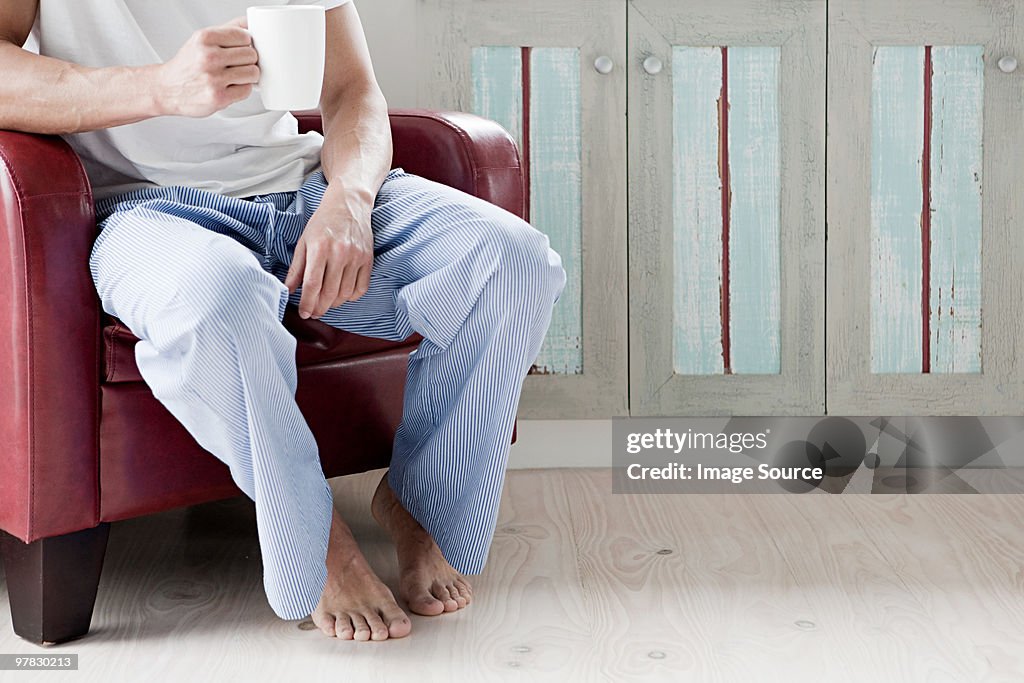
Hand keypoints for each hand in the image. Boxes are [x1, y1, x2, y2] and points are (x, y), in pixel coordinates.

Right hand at [155, 17, 258, 117]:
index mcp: (204, 38)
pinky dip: (241, 89)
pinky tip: (229, 87)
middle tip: (236, 65)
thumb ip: (228, 29)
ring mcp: (214, 78)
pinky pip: (246, 90)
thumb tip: (251, 22)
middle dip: (247, 61)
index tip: (239, 49)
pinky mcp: (219, 97)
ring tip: (234, 76)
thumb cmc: (188, 64)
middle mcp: (208, 57)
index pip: (244, 36)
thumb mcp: (202, 39)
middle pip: (251, 55)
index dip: (245, 44)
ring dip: (248, 76)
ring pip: (253, 73)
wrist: (167, 88)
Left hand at [284, 184, 374, 318]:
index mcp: (320, 248)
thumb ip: (296, 268)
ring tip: (326, 303)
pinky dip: (351, 297)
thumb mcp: (304, 241)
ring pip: (345, 293)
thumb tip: (288, 290)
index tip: (304, 312)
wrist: (349, 204)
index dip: (307, 303)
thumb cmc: (323, 222)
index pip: (312, 284)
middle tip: (314, 312)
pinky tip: (342, 295)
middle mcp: (340, 253)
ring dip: (334, 304)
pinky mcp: (368, 259)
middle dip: (320, 308)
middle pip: (329, 293)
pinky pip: (361, 288)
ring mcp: (357, 256)